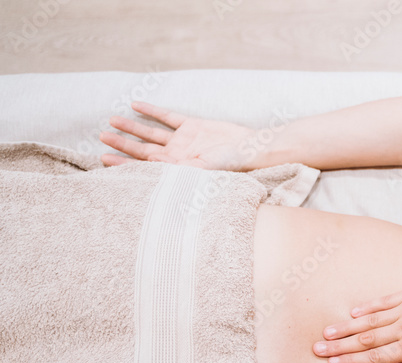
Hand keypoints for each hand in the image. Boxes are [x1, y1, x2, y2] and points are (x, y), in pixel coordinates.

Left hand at [100, 101, 260, 169]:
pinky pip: (168, 117)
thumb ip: (178, 167)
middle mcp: (177, 155)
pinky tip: (135, 105)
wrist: (251, 148)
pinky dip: (152, 110)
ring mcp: (184, 140)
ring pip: (151, 133)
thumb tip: (151, 161)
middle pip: (143, 149)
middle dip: (122, 144)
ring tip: (111, 121)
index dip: (123, 162)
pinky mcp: (193, 126)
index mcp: (177, 169)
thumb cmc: (231, 164)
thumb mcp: (204, 168)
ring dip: (132, 127)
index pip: (144, 165)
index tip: (104, 158)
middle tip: (101, 138)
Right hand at [313, 277, 401, 362]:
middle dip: (340, 346)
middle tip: (317, 349)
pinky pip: (384, 302)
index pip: (376, 357)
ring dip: (347, 328)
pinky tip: (353, 312)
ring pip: (370, 320)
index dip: (352, 362)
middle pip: (366, 339)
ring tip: (327, 333)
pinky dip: (367, 307)